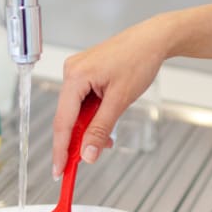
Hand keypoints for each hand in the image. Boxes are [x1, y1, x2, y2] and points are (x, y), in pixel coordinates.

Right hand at [51, 16, 172, 176]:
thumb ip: (101, 129)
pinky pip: (83, 103)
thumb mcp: (120, 101)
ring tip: (105, 141)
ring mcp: (77, 72)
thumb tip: (88, 154)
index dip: (60, 149)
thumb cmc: (139, 59)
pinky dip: (92, 117)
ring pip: (76, 112)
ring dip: (89, 129)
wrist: (153, 40)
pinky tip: (105, 124)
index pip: (62, 121)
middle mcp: (71, 72)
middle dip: (77, 141)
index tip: (59, 171)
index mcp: (75, 76)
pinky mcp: (85, 74)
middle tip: (85, 161)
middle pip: (67, 118)